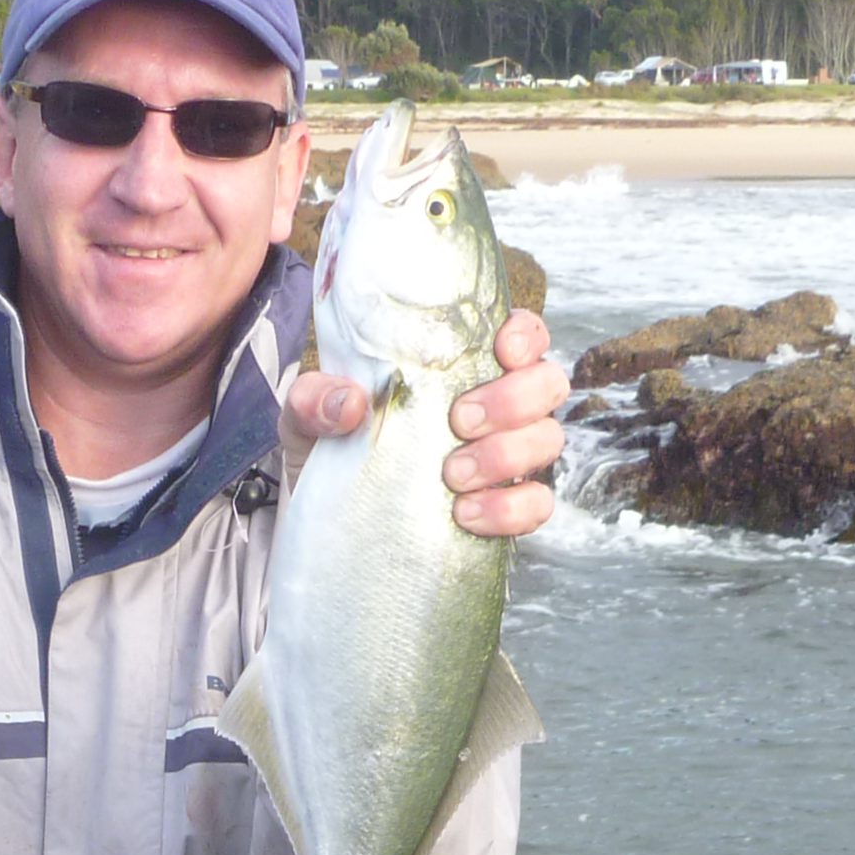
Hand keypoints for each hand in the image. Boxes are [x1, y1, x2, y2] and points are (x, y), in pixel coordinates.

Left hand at [283, 307, 567, 538]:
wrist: (327, 520)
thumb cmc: (331, 448)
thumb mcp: (306, 417)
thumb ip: (316, 398)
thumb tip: (351, 402)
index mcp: (463, 364)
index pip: (522, 333)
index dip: (526, 335)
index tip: (503, 349)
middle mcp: (498, 405)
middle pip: (548, 383)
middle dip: (513, 400)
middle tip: (460, 420)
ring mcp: (508, 457)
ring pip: (548, 440)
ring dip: (507, 454)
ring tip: (452, 475)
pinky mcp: (506, 509)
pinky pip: (537, 504)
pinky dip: (509, 509)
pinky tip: (465, 515)